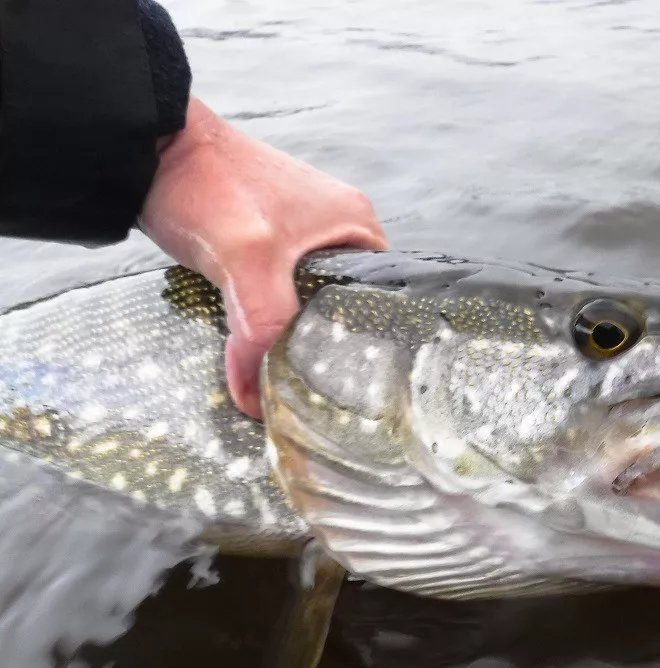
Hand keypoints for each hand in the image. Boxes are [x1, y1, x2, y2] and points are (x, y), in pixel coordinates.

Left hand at [139, 98, 387, 417]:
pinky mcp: (261, 240)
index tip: (345, 381)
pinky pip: (275, 291)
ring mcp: (298, 233)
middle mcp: (336, 227)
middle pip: (341, 305)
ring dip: (288, 331)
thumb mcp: (248, 260)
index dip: (365, 342)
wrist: (148, 144)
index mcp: (357, 224)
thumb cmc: (209, 183)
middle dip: (322, 343)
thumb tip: (257, 402)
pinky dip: (263, 316)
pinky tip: (250, 340)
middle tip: (307, 385)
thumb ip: (261, 329)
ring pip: (304, 301)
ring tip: (279, 370)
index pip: (381, 299)